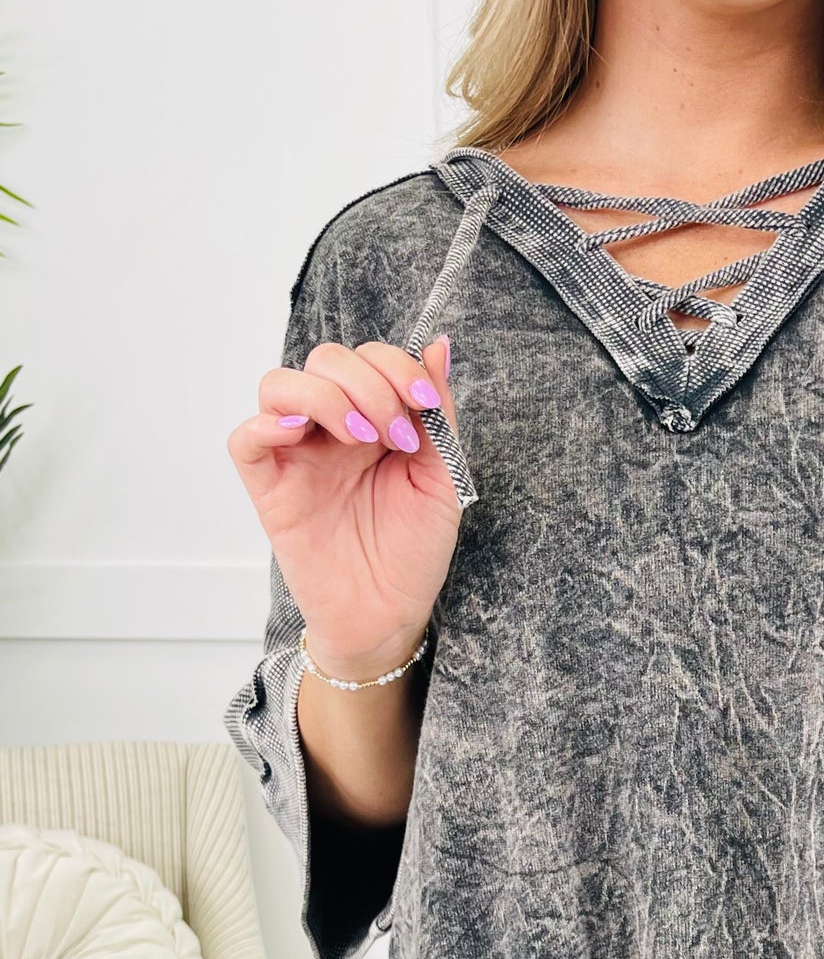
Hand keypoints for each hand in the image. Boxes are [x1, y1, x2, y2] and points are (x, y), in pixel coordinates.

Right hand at [227, 336, 461, 677]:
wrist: (389, 613)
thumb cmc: (414, 551)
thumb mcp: (443, 477)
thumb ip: (438, 414)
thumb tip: (438, 344)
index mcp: (374, 419)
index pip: (369, 358)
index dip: (397, 366)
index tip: (426, 403)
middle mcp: (331, 429)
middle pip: (325, 359)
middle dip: (368, 382)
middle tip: (396, 434)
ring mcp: (296, 455)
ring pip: (280, 384)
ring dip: (325, 396)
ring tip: (363, 438)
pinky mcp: (269, 487)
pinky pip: (245, 439)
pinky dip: (266, 424)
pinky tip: (303, 435)